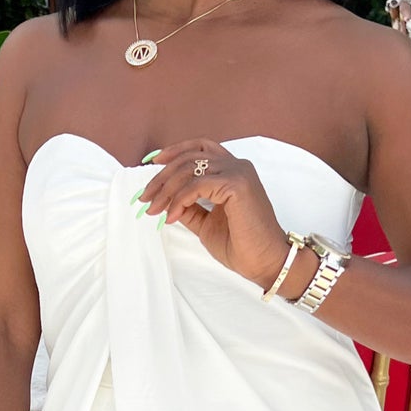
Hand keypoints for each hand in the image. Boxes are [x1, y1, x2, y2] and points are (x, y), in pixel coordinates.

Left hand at [135, 138, 295, 287]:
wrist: (264, 262)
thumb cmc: (242, 245)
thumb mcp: (206, 222)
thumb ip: (190, 207)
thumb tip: (166, 199)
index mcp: (234, 170)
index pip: (200, 148)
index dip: (174, 151)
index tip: (153, 163)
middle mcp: (238, 166)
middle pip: (189, 158)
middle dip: (161, 177)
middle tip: (145, 198)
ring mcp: (239, 173)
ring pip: (189, 169)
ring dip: (166, 190)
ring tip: (154, 209)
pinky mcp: (237, 185)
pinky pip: (196, 186)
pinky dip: (179, 200)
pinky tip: (172, 215)